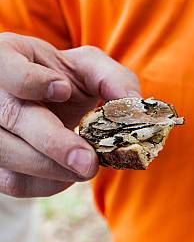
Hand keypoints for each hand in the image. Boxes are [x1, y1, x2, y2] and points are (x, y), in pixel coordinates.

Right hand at [0, 33, 140, 196]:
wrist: (51, 108)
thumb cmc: (68, 83)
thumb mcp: (93, 71)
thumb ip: (114, 81)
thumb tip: (132, 106)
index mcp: (8, 58)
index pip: (6, 66)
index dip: (31, 80)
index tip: (63, 89)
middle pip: (11, 116)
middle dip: (53, 142)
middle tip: (88, 161)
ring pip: (8, 153)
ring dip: (51, 168)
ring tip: (85, 168)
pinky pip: (15, 181)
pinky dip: (46, 184)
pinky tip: (69, 176)